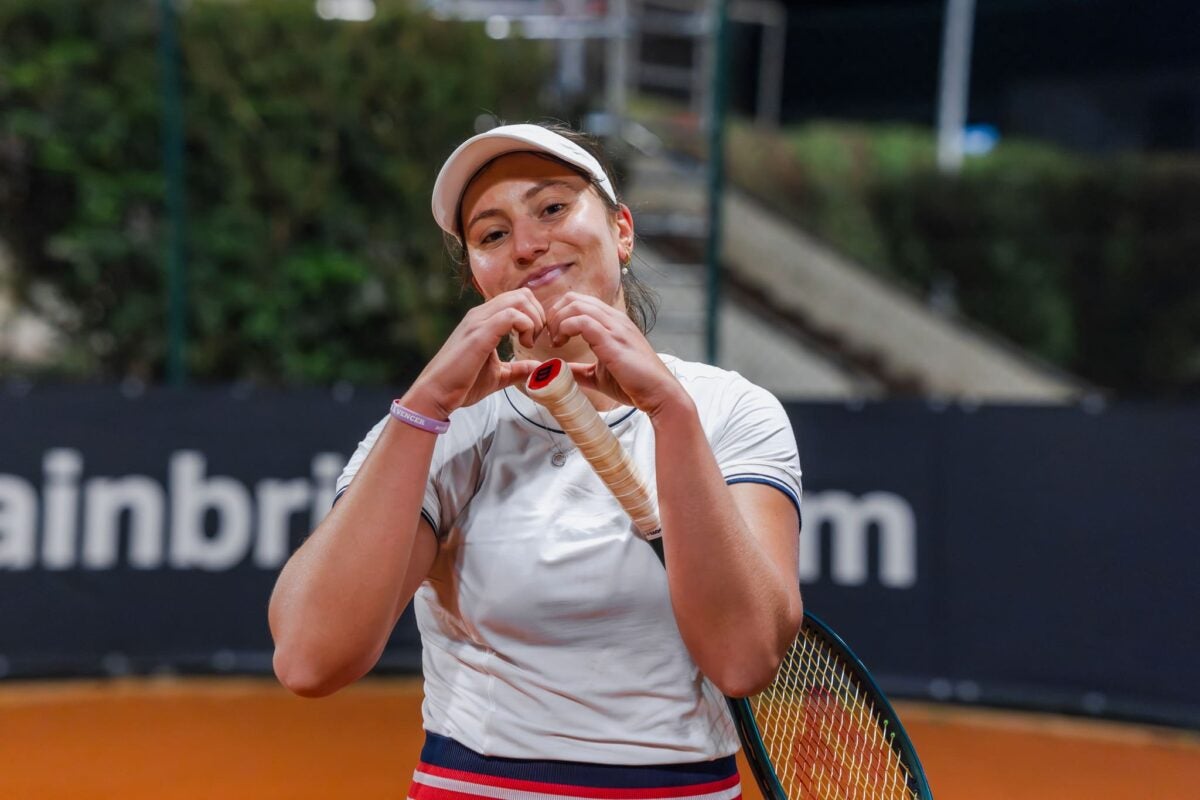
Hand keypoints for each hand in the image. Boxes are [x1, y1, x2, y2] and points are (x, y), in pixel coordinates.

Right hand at [404, 289, 544, 417]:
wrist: (437, 393)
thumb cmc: (462, 385)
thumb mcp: (498, 375)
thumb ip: (518, 369)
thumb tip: (538, 368)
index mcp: (484, 320)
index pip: (517, 299)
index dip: (535, 316)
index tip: (534, 340)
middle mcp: (480, 314)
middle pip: (522, 294)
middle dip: (538, 315)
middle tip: (534, 341)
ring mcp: (479, 321)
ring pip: (519, 299)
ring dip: (533, 320)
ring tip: (528, 343)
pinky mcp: (479, 333)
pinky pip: (511, 315)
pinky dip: (526, 327)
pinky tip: (523, 345)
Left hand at [544, 291, 687, 416]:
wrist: (658, 393)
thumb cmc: (634, 385)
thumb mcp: (599, 375)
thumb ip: (579, 370)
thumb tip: (557, 372)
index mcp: (613, 323)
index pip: (580, 302)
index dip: (560, 316)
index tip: (554, 337)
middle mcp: (614, 319)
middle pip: (574, 298)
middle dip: (555, 315)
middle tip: (551, 338)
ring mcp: (614, 327)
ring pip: (576, 305)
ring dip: (558, 321)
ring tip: (555, 342)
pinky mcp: (612, 339)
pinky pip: (582, 321)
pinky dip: (565, 328)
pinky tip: (562, 345)